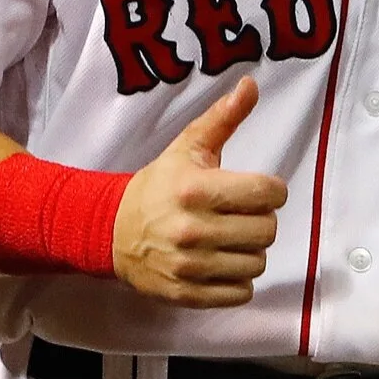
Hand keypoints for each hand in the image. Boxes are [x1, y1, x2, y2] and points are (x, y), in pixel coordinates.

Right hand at [111, 76, 288, 307]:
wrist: (109, 230)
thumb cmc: (157, 186)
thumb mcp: (187, 147)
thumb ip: (223, 118)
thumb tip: (251, 84)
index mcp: (197, 189)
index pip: (269, 193)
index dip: (270, 190)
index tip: (257, 190)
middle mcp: (194, 229)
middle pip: (267, 231)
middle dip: (260, 220)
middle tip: (241, 215)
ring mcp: (190, 266)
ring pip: (257, 263)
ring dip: (249, 251)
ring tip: (230, 239)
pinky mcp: (187, 294)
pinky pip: (240, 293)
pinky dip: (237, 280)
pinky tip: (222, 262)